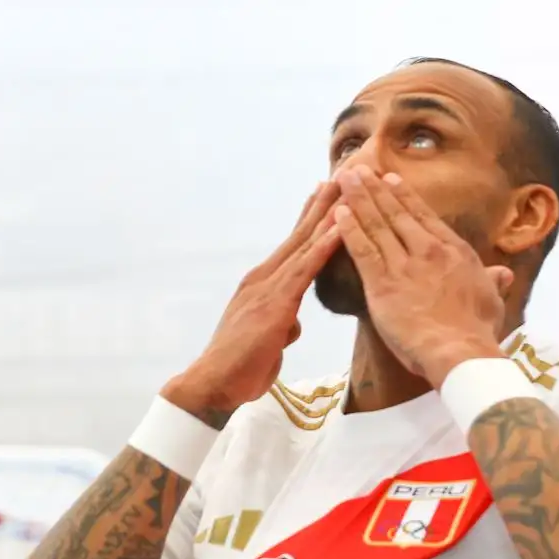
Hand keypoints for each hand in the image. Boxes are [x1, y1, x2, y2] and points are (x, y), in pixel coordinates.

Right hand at [164, 183, 343, 424]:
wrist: (215, 383)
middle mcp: (263, 278)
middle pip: (299, 236)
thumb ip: (282, 324)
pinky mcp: (276, 302)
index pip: (292, 248)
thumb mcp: (269, 341)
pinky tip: (342, 226)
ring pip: (304, 244)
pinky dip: (325, 245)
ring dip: (327, 214)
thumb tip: (293, 322)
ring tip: (344, 187)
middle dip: (320, 205)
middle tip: (340, 176)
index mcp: (262, 286)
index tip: (325, 196)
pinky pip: (306, 268)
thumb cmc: (240, 369)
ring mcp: (269, 287)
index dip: (309, 221)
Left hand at [329, 166, 510, 382]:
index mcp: (454, 251)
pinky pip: (362, 250)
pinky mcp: (383, 284)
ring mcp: (404, 265)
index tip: (391, 180)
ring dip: (359, 199)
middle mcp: (428, 251)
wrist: (460, 351)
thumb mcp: (493, 301)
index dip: (405, 197)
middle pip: (396, 213)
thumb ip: (493, 282)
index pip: (424, 217)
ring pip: (377, 225)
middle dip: (375, 189)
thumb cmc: (478, 331)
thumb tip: (504, 274)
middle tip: (359, 169)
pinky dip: (349, 229)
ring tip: (345, 178)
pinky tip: (338, 213)